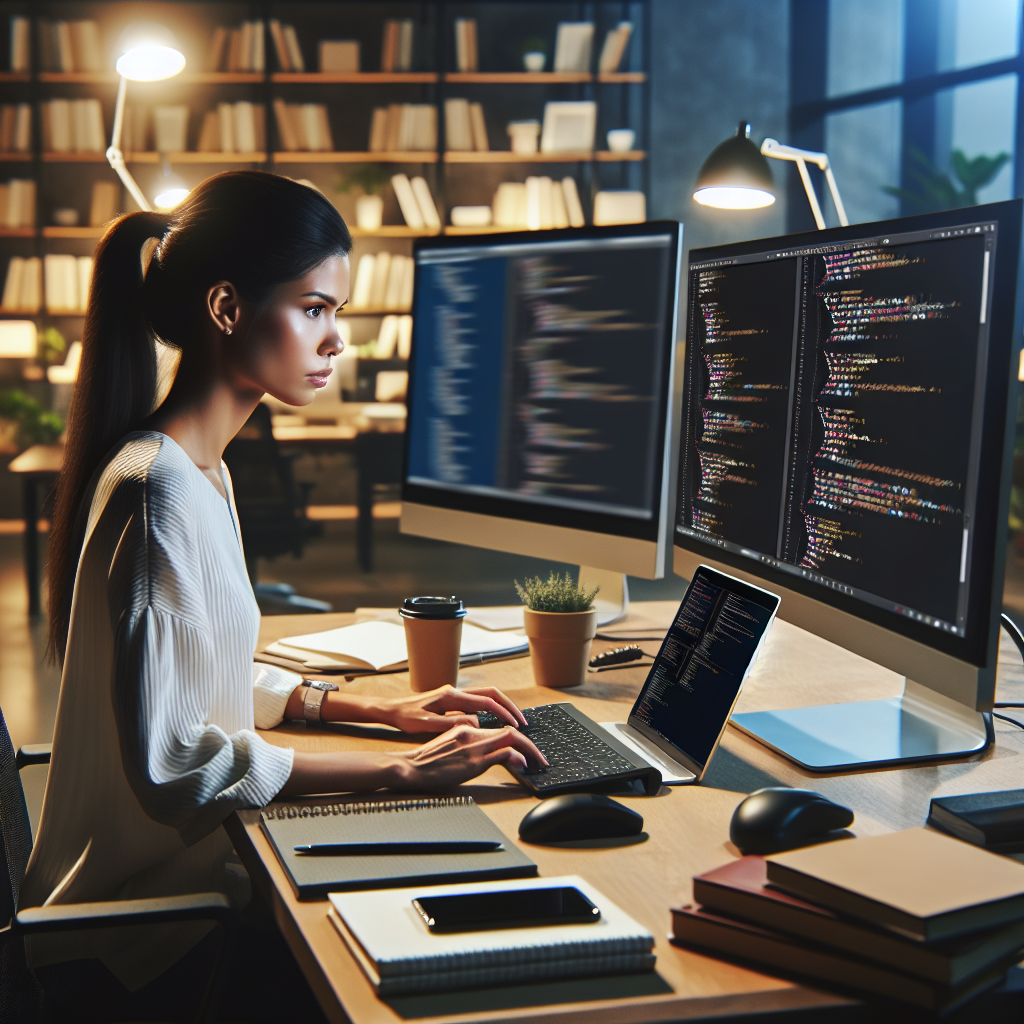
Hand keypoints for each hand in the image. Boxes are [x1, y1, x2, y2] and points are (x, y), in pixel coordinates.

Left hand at [381, 685, 527, 733]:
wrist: (390, 710)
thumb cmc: (406, 717)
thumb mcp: (427, 724)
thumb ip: (452, 723)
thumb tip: (476, 722)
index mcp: (451, 696)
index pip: (486, 702)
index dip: (504, 713)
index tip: (516, 724)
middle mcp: (455, 691)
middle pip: (491, 693)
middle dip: (509, 706)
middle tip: (522, 720)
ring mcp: (454, 694)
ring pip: (485, 696)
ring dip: (501, 707)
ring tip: (513, 721)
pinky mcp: (451, 700)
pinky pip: (477, 702)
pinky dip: (490, 709)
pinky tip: (493, 722)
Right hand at [391, 725, 546, 790]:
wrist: (410, 767)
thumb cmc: (426, 760)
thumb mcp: (447, 743)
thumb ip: (465, 739)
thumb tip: (482, 744)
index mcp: (466, 726)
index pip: (499, 728)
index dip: (517, 736)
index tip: (526, 748)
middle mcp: (473, 732)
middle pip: (511, 732)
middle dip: (530, 744)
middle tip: (540, 758)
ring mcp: (474, 747)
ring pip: (512, 739)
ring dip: (530, 751)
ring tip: (538, 763)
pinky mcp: (473, 762)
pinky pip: (503, 754)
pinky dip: (517, 757)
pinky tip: (523, 764)